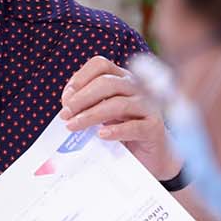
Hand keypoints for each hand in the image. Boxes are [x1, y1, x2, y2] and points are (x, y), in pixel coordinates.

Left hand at [61, 56, 180, 180]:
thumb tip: (68, 106)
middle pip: (107, 83)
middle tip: (65, 115)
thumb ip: (88, 105)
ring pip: (118, 104)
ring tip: (74, 126)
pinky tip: (101, 135)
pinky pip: (134, 126)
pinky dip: (116, 130)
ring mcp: (148, 106)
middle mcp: (136, 87)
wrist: (151, 155)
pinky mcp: (154, 127)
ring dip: (91, 115)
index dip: (80, 78)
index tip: (66, 98)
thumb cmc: (124, 132)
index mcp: (122, 79)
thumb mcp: (104, 114)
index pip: (100, 64)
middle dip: (82, 98)